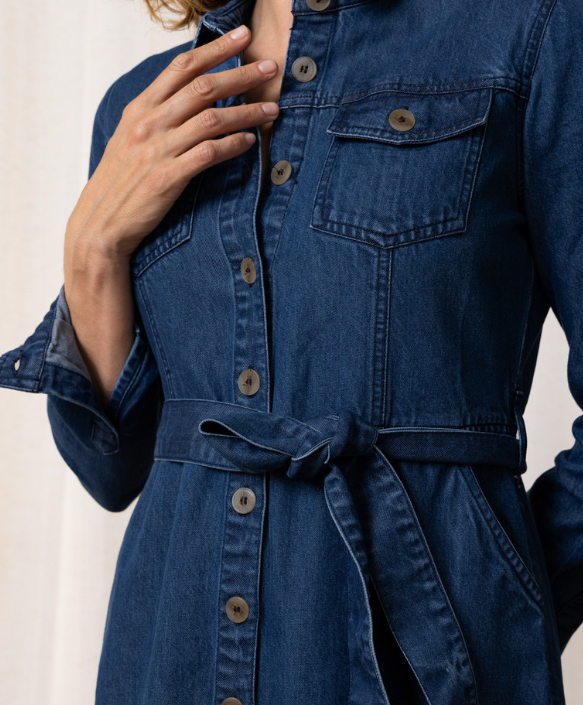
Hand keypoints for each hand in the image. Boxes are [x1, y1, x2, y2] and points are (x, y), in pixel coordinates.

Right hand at [65, 24, 277, 262]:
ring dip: (247, 112)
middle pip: (203, 87)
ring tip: (272, 110)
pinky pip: (208, 154)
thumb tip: (189, 96)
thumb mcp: (131, 138)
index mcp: (141, 108)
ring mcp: (158, 150)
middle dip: (241, 74)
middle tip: (270, 68)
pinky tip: (250, 142)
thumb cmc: (121, 181)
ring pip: (212, 119)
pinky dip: (233, 145)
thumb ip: (158, 115)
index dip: (214, 49)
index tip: (242, 37)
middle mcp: (149, 123)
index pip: (182, 68)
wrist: (101, 222)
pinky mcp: (168, 177)